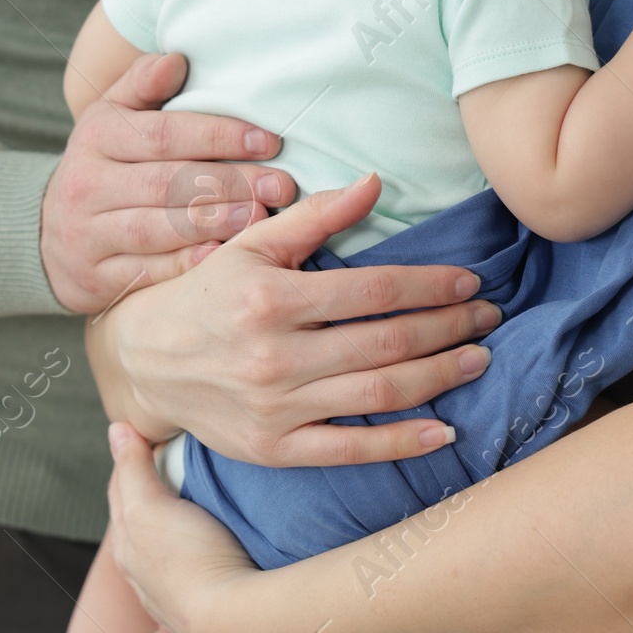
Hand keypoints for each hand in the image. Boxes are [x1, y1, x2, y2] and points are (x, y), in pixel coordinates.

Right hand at [40, 50, 297, 313]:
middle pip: (165, 183)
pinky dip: (185, 264)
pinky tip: (222, 255)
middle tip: (279, 186)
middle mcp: (86, 185)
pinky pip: (145, 271)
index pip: (162, 134)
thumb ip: (141, 84)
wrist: (46, 236)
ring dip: (212, 223)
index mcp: (95, 136)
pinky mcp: (95, 277)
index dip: (218, 136)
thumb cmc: (100, 166)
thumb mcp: (109, 117)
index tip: (267, 140)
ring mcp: (87, 234)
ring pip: (155, 228)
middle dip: (229, 183)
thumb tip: (177, 59)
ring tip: (259, 217)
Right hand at [106, 171, 498, 465]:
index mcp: (271, 299)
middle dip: (448, 329)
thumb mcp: (250, 244)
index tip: (469, 281)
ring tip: (478, 358)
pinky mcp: (274, 449)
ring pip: (378, 395)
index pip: (373, 291)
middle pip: (386, 343)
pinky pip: (350, 450)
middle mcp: (275, 356)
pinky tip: (445, 430)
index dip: (430, 285)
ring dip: (439, 377)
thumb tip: (374, 181)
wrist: (144, 361)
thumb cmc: (207, 293)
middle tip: (488, 317)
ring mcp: (276, 409)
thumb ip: (315, 216)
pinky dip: (402, 443)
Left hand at [107, 422, 258, 632]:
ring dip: (153, 554)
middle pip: (135, 531)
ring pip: (152, 571)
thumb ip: (133, 468)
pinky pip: (174, 611)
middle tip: (157, 477)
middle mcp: (140, 577)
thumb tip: (116, 429)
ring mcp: (166, 604)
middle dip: (140, 505)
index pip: (121, 492)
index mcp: (127, 546)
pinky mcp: (192, 625)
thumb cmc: (189, 558)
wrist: (230, 623)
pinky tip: (166, 618)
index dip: (129, 461)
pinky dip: (169, 601)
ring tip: (167, 536)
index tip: (145, 437)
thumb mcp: (151, 505)